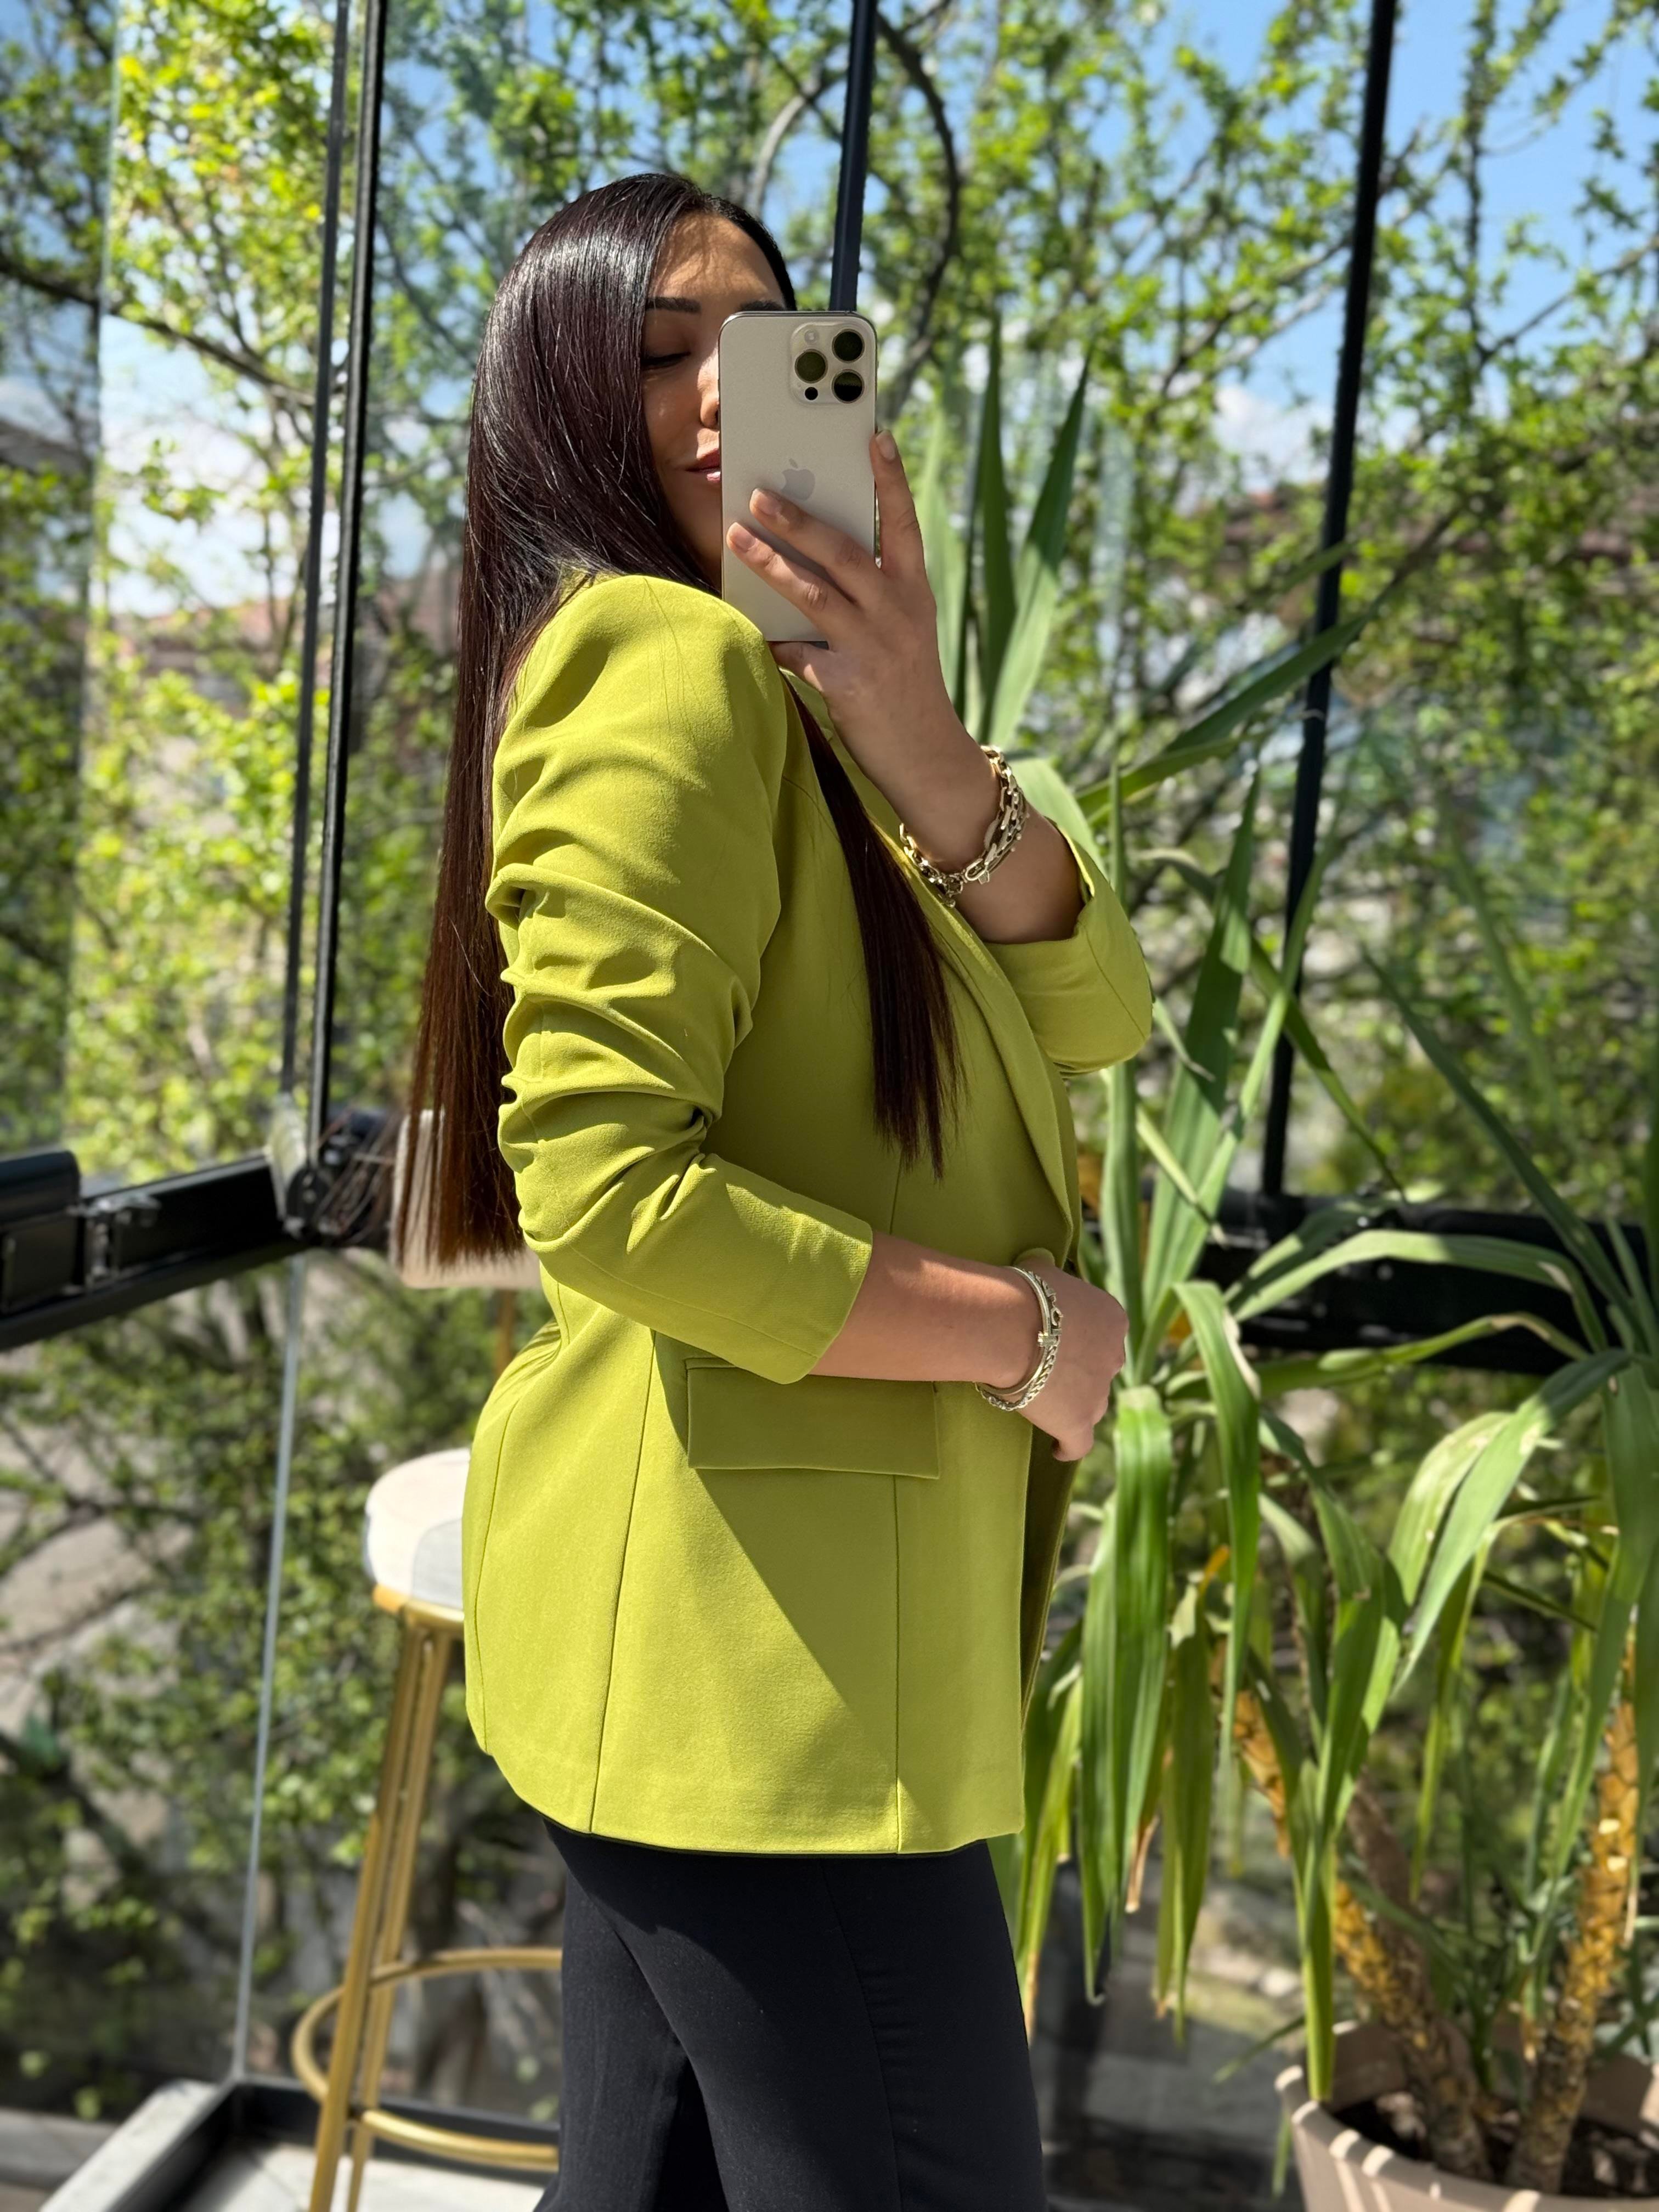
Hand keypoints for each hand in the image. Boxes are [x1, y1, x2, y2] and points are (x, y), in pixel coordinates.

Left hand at [724, 431, 962, 791]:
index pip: (905, 525)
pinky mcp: (848, 684)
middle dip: (800, 520)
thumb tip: (811, 558)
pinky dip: (769, 637)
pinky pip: (796, 651)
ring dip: (770, 563)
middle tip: (760, 494)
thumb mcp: (904, 630)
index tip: (875, 436)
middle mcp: (898, 613)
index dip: (891, 480)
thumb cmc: (906, 684)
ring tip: (736, 538)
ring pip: (813, 594)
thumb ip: (870, 595)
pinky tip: (743, 623)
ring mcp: (873, 648)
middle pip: (845, 553)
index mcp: (914, 593)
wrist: (927, 755)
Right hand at [1002, 1257, 1128, 1463]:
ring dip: (1076, 1404)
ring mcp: (1097, 1393)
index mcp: (1112, 1319)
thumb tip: (1041, 1268)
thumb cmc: (1022, 1292)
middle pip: (1103, 1369)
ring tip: (1051, 1405)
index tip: (1064, 1340)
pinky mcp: (1076, 1422)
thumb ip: (1051, 1278)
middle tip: (1052, 1369)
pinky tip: (1058, 1449)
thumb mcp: (1043, 1271)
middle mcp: (1114, 1357)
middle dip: (1084, 1371)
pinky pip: (1078, 1443)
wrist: (1008, 1326)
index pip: (1105, 1332)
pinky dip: (1068, 1446)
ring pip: (1093, 1405)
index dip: (1084, 1338)